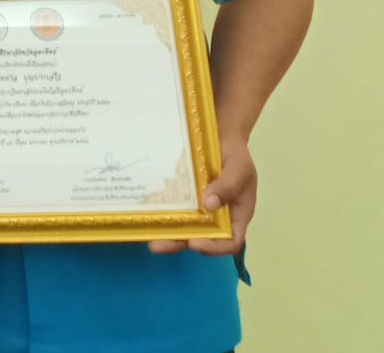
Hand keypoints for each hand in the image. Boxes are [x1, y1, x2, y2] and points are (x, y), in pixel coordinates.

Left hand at [150, 137, 255, 255]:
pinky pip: (174, 209)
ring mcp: (198, 208)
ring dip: (166, 234)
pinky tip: (144, 215)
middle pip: (200, 238)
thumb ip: (228, 186)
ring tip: (146, 236)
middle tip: (157, 245)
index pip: (231, 241)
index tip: (195, 242)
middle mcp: (216, 217)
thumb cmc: (235, 154)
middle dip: (179, 243)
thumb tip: (210, 205)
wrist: (220, 136)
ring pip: (183, 227)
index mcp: (235, 215)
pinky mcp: (183, 198)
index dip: (215, 247)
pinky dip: (162, 214)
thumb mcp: (239, 168)